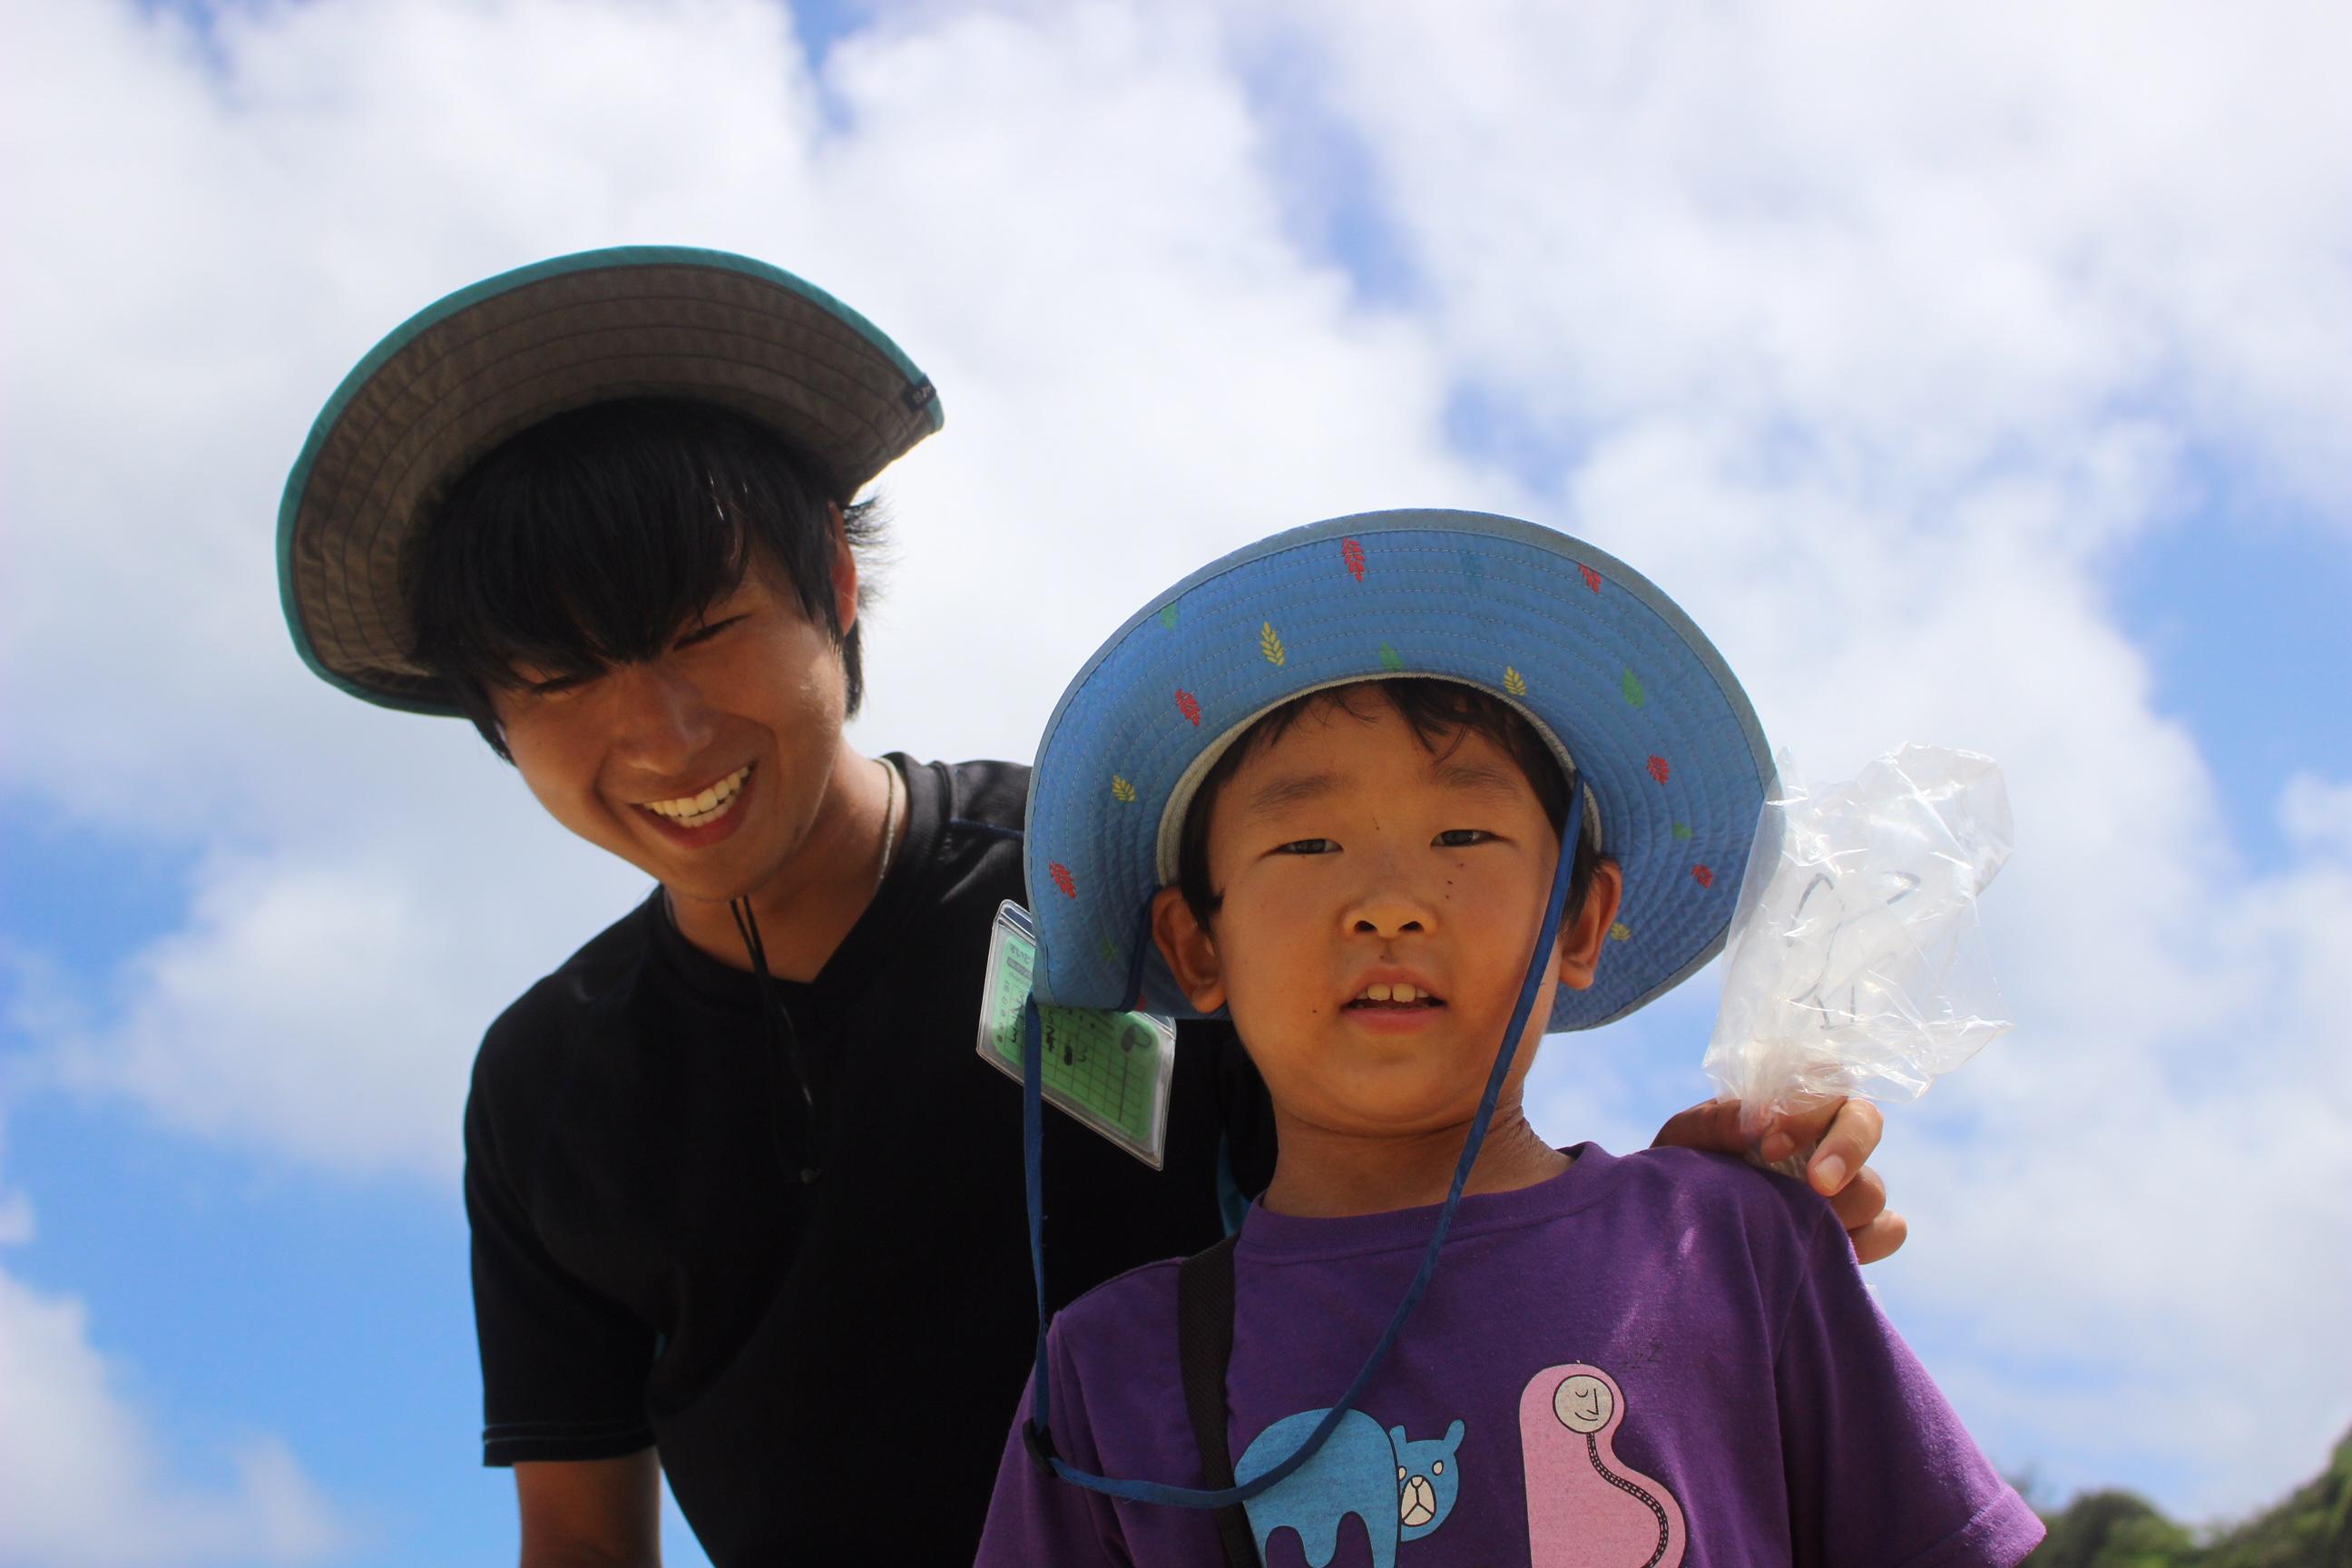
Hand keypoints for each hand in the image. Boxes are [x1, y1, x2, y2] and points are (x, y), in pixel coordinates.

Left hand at [1650, 1096, 1907, 1263]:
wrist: (1685, 1229)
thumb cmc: (1685, 1170)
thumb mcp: (1682, 1142)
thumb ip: (1713, 1123)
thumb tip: (1756, 1121)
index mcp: (1787, 1104)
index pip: (1823, 1081)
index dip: (1807, 1111)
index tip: (1768, 1146)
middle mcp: (1825, 1137)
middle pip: (1866, 1122)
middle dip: (1846, 1149)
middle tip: (1816, 1185)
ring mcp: (1847, 1185)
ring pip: (1873, 1187)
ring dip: (1841, 1209)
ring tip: (1795, 1229)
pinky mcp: (1859, 1230)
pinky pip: (1889, 1229)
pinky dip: (1867, 1241)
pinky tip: (1820, 1255)